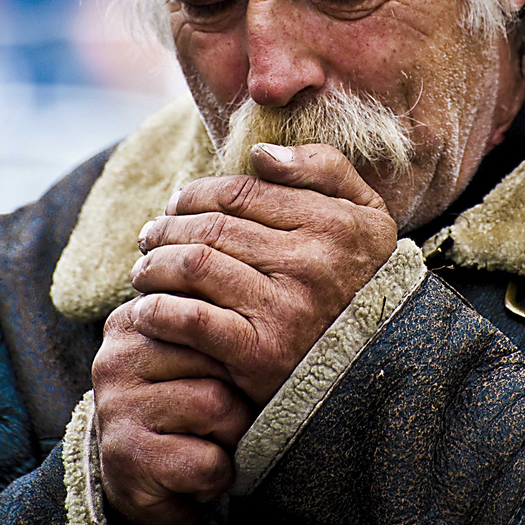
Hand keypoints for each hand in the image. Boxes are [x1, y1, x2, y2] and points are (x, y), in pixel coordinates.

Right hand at [91, 307, 252, 524]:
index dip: (234, 352)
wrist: (139, 484)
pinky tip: (195, 475)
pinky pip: (206, 461)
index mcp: (134, 319)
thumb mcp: (194, 356)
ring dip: (230, 436)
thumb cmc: (182, 407)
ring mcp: (117, 407)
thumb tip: (271, 279)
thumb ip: (213, 321)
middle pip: (219, 358)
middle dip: (237, 394)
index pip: (209, 314)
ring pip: (217, 406)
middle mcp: (117, 357)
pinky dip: (216, 476)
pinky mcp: (127, 457)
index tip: (224, 372)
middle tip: (218, 416)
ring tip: (207, 443)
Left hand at [130, 143, 397, 406]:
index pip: (240, 192)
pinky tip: (145, 310)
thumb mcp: (367, 215)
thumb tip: (260, 153)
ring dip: (155, 264)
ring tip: (143, 269)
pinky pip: (193, 319)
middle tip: (149, 235)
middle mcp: (309, 262)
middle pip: (212, 227)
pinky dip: (160, 310)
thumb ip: (325, 169)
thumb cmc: (365, 283)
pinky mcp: (260, 353)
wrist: (382, 371)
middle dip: (167, 227)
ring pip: (195, 264)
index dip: (196, 193)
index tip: (176, 204)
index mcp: (332, 222)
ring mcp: (284, 308)